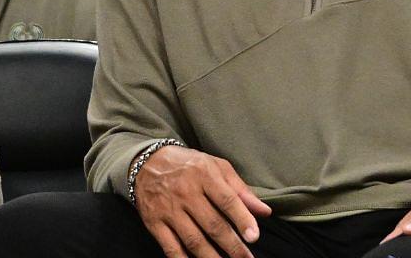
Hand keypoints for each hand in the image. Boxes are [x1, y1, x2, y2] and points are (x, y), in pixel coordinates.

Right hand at [133, 145, 271, 257]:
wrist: (146, 162)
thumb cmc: (189, 165)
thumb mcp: (217, 167)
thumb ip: (241, 190)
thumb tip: (264, 212)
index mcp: (204, 175)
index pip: (226, 200)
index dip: (242, 219)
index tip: (254, 237)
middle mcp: (186, 193)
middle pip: (213, 224)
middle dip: (232, 246)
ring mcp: (169, 210)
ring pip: (194, 240)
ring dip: (212, 257)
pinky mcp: (154, 223)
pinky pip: (171, 248)